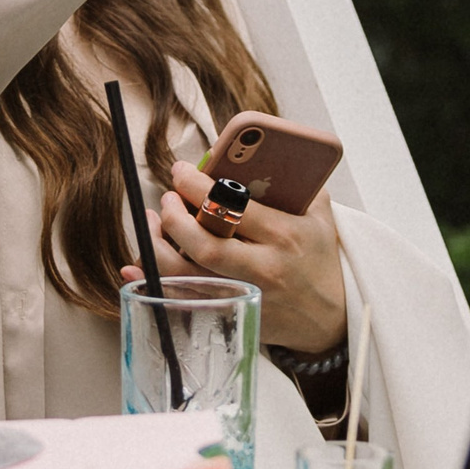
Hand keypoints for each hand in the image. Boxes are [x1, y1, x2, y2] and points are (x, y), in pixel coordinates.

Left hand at [120, 161, 348, 351]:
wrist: (332, 317)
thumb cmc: (319, 256)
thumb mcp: (319, 213)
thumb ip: (293, 181)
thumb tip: (249, 151)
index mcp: (286, 235)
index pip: (233, 207)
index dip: (197, 186)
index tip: (181, 171)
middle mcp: (264, 268)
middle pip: (205, 244)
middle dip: (175, 217)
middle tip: (166, 199)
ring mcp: (245, 295)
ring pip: (186, 276)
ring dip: (157, 248)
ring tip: (153, 223)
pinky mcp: (231, 314)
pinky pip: (182, 299)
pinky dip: (154, 283)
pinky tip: (137, 266)